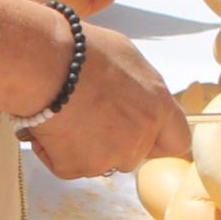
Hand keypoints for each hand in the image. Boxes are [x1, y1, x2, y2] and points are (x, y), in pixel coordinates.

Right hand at [24, 21, 187, 179]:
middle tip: (90, 116)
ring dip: (86, 147)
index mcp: (158, 107)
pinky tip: (48, 125)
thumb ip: (140, 86)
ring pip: (101, 162)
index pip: (178, 141)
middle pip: (135, 154)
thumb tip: (136, 95)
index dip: (160, 140)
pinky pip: (69, 166)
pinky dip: (56, 152)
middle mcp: (140, 137)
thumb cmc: (81, 51)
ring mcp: (110, 157)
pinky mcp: (78, 168)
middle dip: (115, 141)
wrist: (42, 64)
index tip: (147, 136)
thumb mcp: (125, 56)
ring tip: (65, 114)